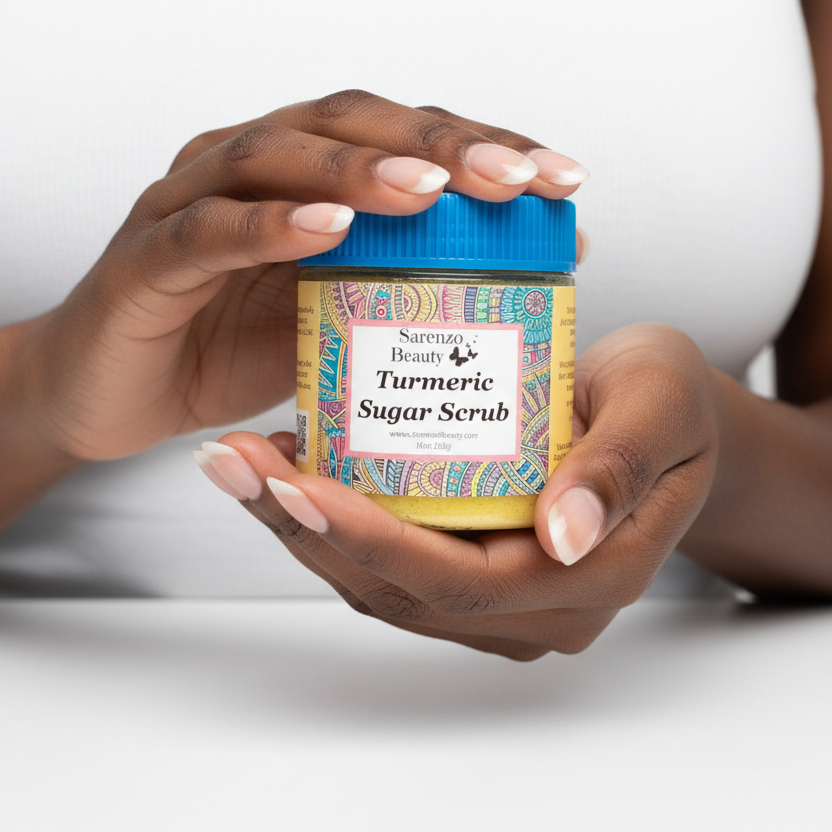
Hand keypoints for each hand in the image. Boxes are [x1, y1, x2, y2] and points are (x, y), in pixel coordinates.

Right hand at [15, 90, 586, 461]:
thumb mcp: (337, 318)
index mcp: (300, 179)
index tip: (560, 178)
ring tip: (431, 189)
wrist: (115, 394)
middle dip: (439, 146)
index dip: (481, 147)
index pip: (401, 138)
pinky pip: (209, 231)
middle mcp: (248, 169)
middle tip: (515, 176)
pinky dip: (268, 226)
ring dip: (359, 169)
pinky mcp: (148, 258)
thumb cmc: (226, 350)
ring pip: (277, 158)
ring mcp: (191, 204)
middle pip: (348, 124)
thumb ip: (409, 284)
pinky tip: (327, 229)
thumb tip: (531, 261)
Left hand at [198, 323, 721, 659]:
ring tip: (241, 463)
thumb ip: (619, 468)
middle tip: (234, 464)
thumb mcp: (661, 407)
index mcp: (588, 578)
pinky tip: (291, 469)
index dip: (370, 541)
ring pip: (381, 582)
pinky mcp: (475, 569)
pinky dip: (332, 521)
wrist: (665, 414)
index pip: (458, 583)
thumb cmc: (671, 403)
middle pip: (399, 590)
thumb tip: (564, 535)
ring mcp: (501, 598)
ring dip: (303, 527)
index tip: (296, 485)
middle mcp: (536, 606)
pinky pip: (389, 559)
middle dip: (306, 531)